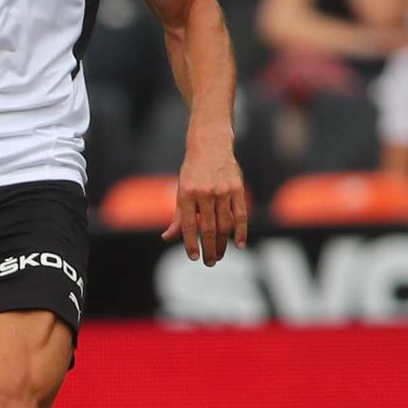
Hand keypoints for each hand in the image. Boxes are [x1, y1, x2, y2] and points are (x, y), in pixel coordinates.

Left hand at [163, 132, 248, 266]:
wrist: (210, 145)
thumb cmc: (193, 173)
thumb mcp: (181, 191)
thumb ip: (178, 217)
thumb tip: (167, 237)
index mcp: (187, 194)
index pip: (189, 225)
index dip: (191, 243)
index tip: (194, 257)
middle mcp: (205, 193)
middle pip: (209, 228)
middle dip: (209, 248)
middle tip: (209, 262)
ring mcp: (223, 191)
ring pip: (225, 224)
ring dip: (223, 244)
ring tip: (219, 255)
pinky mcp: (237, 189)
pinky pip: (241, 215)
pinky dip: (241, 231)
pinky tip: (239, 244)